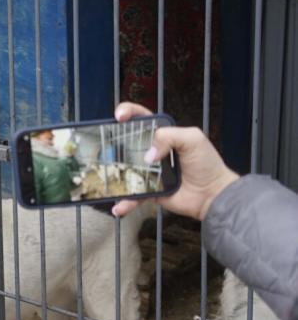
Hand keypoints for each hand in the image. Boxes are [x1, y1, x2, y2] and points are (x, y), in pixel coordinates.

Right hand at [111, 102, 238, 220]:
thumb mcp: (193, 139)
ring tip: (106, 179)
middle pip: (126, 143)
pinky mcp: (148, 190)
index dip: (128, 113)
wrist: (213, 194)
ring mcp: (148, 171)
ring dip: (113, 175)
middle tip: (105, 147)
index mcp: (163, 135)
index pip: (141, 118)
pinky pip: (132, 195)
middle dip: (112, 143)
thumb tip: (148, 155)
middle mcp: (152, 151)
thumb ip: (169, 136)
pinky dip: (124, 202)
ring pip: (124, 170)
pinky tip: (118, 206)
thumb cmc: (207, 164)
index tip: (119, 116)